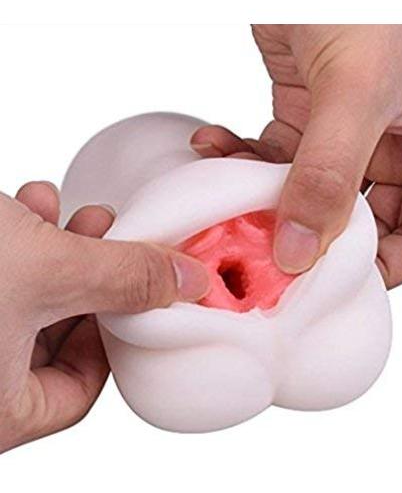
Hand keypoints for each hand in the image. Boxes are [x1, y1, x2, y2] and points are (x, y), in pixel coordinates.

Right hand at [0, 181, 208, 451]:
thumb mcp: (49, 270)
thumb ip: (128, 278)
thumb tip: (193, 282)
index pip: (76, 390)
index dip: (115, 340)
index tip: (134, 299)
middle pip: (53, 335)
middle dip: (88, 276)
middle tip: (108, 238)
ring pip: (26, 300)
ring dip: (55, 249)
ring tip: (70, 213)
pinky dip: (18, 240)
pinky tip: (31, 203)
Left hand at [191, 25, 401, 286]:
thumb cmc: (368, 0)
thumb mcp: (356, 91)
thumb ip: (329, 175)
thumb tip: (299, 250)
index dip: (382, 269)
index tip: (329, 284)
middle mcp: (401, 146)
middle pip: (360, 224)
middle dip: (313, 239)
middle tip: (270, 252)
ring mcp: (351, 136)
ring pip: (310, 196)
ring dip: (267, 198)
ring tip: (233, 193)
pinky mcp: (309, 118)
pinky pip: (278, 159)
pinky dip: (246, 160)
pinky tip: (216, 145)